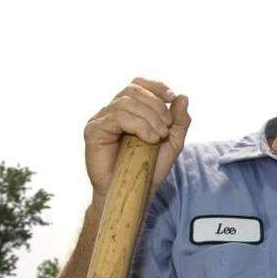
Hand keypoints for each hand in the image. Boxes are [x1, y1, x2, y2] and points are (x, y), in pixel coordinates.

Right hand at [83, 78, 189, 201]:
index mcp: (128, 110)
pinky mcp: (93, 131)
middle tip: (167, 127)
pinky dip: (139, 125)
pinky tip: (149, 139)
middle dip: (156, 105)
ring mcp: (100, 120)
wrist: (134, 193)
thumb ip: (179, 121)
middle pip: (133, 90)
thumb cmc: (149, 169)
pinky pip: (117, 117)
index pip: (138, 84)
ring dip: (149, 118)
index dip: (156, 86)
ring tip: (159, 137)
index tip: (172, 97)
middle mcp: (111, 111)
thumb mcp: (172, 143)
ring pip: (126, 102)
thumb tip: (182, 96)